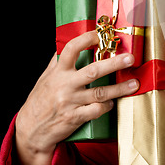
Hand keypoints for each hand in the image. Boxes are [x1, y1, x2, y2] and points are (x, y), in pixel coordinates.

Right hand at [15, 31, 139, 164]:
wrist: (30, 129)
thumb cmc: (41, 100)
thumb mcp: (46, 78)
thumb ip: (58, 62)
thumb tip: (66, 43)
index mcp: (58, 72)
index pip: (71, 49)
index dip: (86, 39)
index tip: (100, 34)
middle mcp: (65, 85)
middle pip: (93, 71)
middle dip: (114, 63)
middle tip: (130, 58)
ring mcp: (70, 102)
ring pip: (100, 93)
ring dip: (119, 89)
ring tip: (134, 84)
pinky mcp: (74, 117)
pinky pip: (96, 110)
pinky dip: (107, 106)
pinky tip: (112, 103)